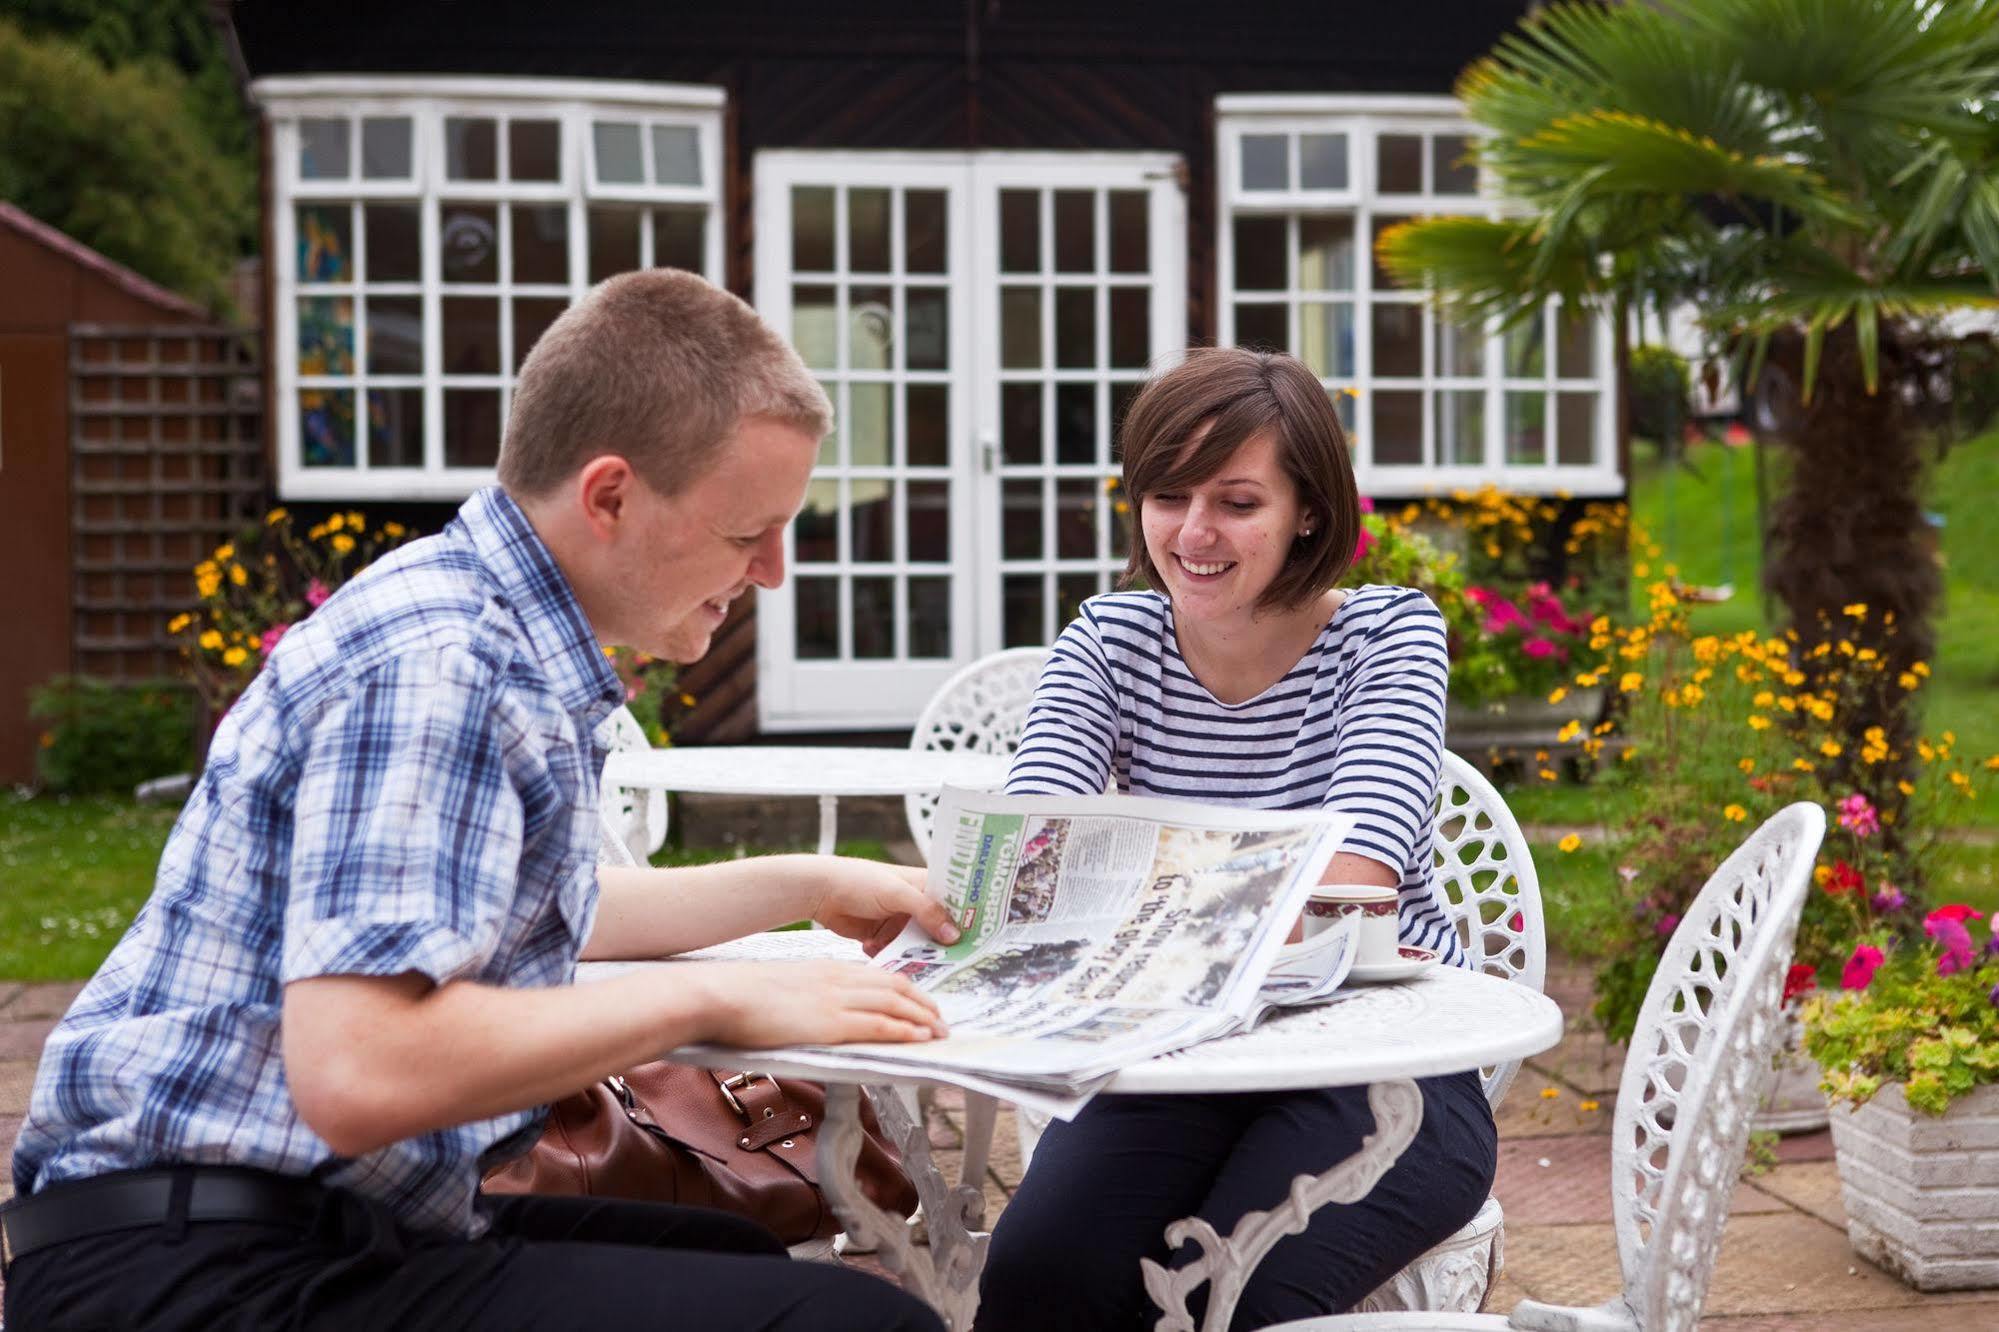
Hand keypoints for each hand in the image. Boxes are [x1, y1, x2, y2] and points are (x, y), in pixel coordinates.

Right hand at [687, 960, 947, 1046]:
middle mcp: (838, 979)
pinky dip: (904, 1030)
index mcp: (827, 969)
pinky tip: (919, 1037)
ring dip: (922, 1018)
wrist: (721, 995)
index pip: (877, 975)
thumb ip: (805, 998)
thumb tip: (811, 1014)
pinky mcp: (829, 1022)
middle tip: (940, 1019)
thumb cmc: (742, 996)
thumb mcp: (783, 989)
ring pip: (894, 1004)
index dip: (904, 989)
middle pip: (895, 986)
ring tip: (940, 1032)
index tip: (919, 1002)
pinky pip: (878, 1024)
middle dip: (922, 1003)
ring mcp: (836, 1000)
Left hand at [804, 858, 960, 956]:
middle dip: (941, 945)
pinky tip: (877, 949)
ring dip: (912, 953)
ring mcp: (900, 922)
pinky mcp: (883, 937)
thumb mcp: (897, 893)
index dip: (969, 919)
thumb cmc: (859, 880)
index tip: (981, 939)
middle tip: (950, 961)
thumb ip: (926, 912)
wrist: (820, 892)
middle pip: (939, 929)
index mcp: (925, 885)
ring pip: (917, 945)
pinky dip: (891, 956)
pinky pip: (896, 953)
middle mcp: (916, 904)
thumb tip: (954, 934)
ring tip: (910, 960)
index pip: (956, 902)